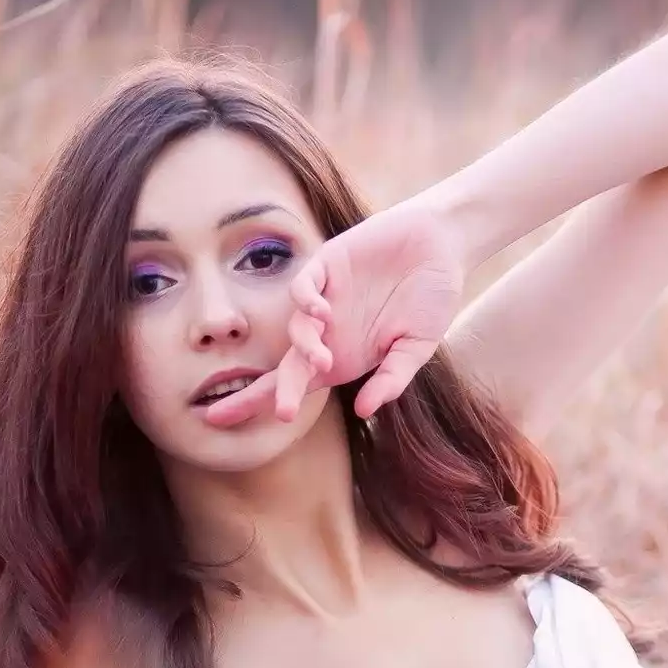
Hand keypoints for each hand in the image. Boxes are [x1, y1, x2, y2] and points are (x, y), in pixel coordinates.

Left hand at [203, 198, 467, 426]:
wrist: (442, 244)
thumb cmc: (432, 298)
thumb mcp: (417, 346)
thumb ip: (393, 377)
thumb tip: (364, 410)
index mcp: (345, 357)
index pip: (299, 385)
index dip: (266, 403)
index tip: (226, 423)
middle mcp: (329, 331)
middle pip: (286, 366)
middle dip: (267, 391)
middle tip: (266, 412)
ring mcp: (325, 298)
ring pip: (296, 329)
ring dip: (305, 347)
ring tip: (323, 360)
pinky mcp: (327, 264)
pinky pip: (304, 285)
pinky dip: (306, 300)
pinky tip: (322, 313)